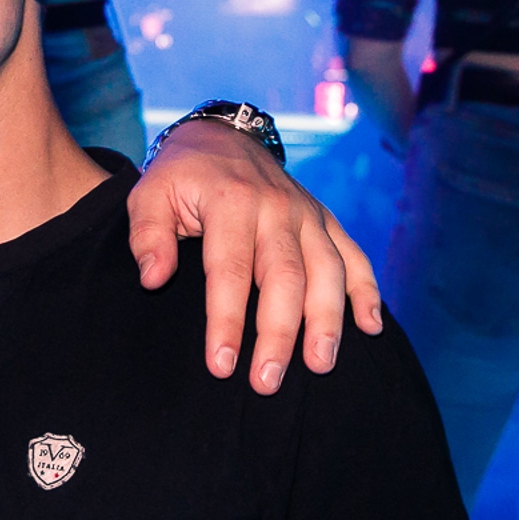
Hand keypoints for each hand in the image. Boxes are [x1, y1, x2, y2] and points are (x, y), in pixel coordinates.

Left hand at [128, 121, 381, 392]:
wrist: (220, 136)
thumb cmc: (180, 176)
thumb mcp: (148, 195)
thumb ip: (147, 236)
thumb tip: (154, 279)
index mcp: (231, 203)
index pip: (230, 272)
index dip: (226, 321)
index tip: (221, 366)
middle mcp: (277, 208)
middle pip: (285, 278)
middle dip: (278, 334)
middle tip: (267, 383)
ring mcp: (307, 214)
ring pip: (327, 271)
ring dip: (327, 321)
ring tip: (320, 365)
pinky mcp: (325, 220)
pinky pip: (354, 255)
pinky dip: (367, 291)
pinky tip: (370, 327)